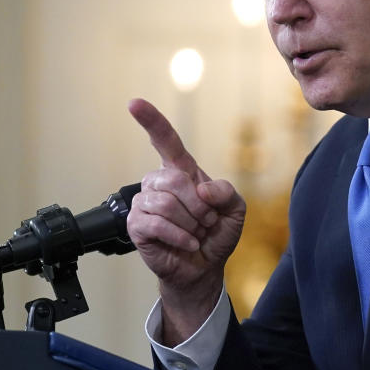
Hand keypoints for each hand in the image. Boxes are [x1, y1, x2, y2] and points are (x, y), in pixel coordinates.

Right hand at [126, 98, 245, 343]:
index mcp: (181, 171)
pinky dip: (179, 235)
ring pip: (165, 202)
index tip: (134, 103)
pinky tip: (188, 243)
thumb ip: (226, 191)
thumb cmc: (216, 234)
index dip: (151, 121)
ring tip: (196, 233)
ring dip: (190, 223)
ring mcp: (144, 204)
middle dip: (198, 205)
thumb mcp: (235, 209)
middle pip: (173, 178)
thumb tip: (201, 188)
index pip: (165, 140)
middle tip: (207, 222)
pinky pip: (156, 223)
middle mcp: (158, 183)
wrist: (205, 267)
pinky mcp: (136, 226)